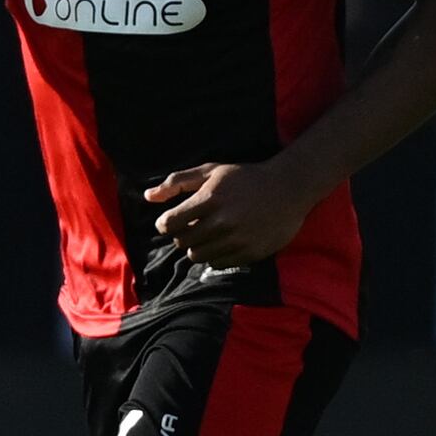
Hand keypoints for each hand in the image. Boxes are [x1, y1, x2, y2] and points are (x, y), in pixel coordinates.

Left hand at [143, 156, 319, 268]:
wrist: (287, 190)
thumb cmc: (245, 178)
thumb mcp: (211, 171)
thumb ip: (177, 182)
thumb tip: (148, 196)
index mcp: (210, 199)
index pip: (170, 223)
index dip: (165, 224)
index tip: (169, 222)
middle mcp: (222, 222)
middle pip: (182, 242)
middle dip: (181, 235)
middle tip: (191, 227)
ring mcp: (237, 240)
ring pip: (197, 256)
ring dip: (196, 247)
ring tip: (206, 235)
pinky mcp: (249, 253)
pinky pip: (217, 264)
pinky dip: (214, 256)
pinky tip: (221, 243)